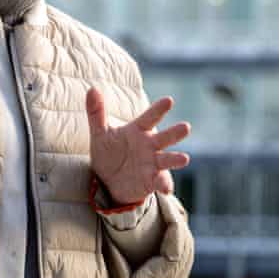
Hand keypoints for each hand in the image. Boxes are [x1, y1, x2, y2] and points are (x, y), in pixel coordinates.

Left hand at [86, 87, 191, 205]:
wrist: (107, 181)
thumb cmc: (108, 152)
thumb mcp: (100, 133)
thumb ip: (96, 112)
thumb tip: (92, 89)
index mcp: (138, 130)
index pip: (150, 117)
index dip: (159, 109)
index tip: (169, 100)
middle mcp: (150, 145)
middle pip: (165, 137)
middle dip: (175, 133)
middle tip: (186, 127)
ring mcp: (153, 163)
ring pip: (167, 159)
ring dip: (175, 159)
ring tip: (184, 158)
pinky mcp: (152, 181)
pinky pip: (160, 182)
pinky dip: (164, 184)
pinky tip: (166, 189)